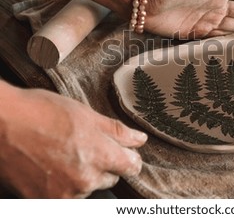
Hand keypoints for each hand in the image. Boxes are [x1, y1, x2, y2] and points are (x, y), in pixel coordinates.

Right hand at [0, 82, 146, 197]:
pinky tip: (51, 166)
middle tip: (82, 146)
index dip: (129, 158)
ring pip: (86, 188)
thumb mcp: (86, 114)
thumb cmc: (41, 113)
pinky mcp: (44, 201)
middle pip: (109, 178)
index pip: (131, 167)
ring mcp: (64, 194)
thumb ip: (116, 131)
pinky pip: (66, 196)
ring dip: (81, 176)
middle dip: (103, 164)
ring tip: (61, 153)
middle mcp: (85, 180)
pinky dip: (62, 184)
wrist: (0, 124)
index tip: (124, 153)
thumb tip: (140, 140)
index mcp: (100, 156)